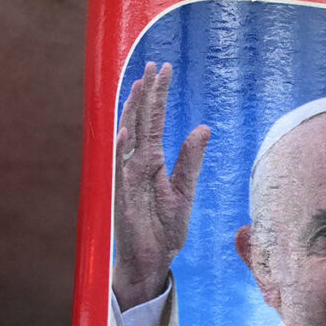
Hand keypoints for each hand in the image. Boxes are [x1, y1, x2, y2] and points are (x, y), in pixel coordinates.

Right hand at [112, 62, 208, 310]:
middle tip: (153, 65)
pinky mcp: (124, 197)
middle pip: (139, 121)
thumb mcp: (185, 190)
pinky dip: (122, 151)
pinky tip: (125, 132)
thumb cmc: (164, 227)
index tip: (163, 67)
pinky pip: (121, 171)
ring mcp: (128, 179)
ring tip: (139, 87)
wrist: (151, 260)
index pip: (154, 120)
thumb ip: (191, 159)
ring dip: (132, 113)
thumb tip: (204, 127)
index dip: (158, 94)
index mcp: (152, 161)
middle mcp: (136, 164)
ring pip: (128, 138)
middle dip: (146, 93)